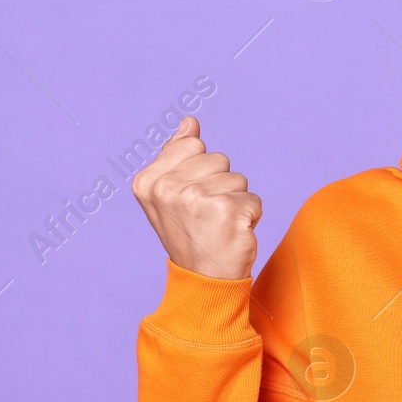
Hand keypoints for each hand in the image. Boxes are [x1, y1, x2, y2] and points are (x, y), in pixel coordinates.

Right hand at [131, 116, 261, 279]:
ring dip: (236, 200)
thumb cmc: (190, 234)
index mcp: (148, 182)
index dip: (200, 170)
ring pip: (238, 178)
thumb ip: (177, 155)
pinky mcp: (227, 211)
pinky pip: (253, 199)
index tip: (189, 199)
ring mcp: (196, 200)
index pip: (192, 145)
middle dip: (220, 184)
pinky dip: (250, 216)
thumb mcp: (172, 194)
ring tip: (219, 225)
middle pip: (218, 158)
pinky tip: (233, 233)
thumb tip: (190, 122)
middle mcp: (168, 189)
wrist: (203, 280)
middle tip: (207, 215)